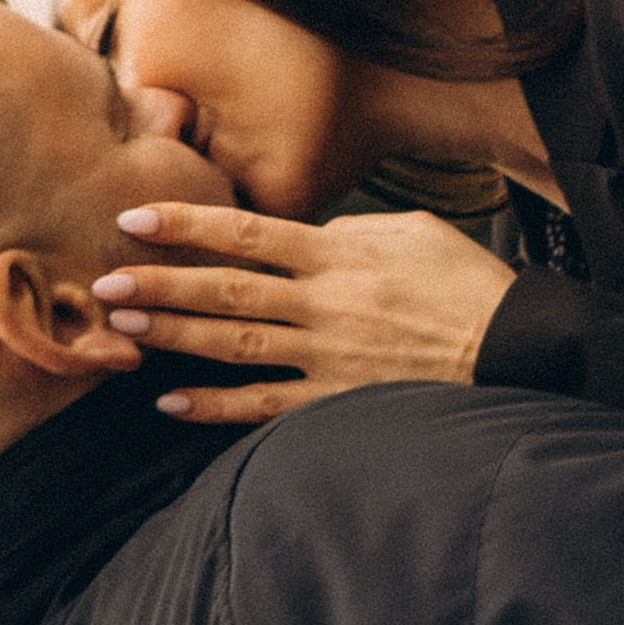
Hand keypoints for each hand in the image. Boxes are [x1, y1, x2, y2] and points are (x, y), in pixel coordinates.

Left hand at [92, 202, 518, 425]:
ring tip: (123, 330)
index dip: (188, 223)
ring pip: (236, 345)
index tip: (135, 218)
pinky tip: (173, 403)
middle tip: (104, 281)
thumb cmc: (468, 285)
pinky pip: (267, 406)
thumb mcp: (416, 231)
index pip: (247, 233)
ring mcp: (331, 356)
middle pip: (227, 290)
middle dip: (161, 285)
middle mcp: (326, 302)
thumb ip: (349, 233)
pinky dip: (218, 406)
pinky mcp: (341, 400)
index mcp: (341, 253)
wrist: (519, 349)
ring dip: (175, 337)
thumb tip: (301, 237)